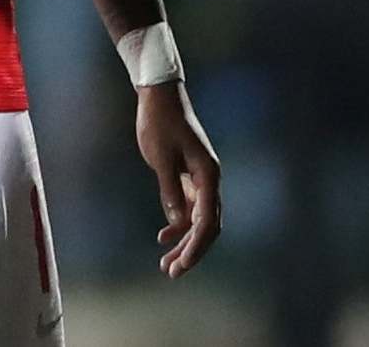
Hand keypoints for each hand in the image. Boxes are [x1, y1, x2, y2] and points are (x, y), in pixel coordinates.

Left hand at [135, 82, 221, 278]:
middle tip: (171, 272)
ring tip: (166, 264)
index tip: (181, 265)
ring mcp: (200, 178)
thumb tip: (177, 222)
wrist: (159, 96)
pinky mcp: (188, 175)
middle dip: (191, 251)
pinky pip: (189, 208)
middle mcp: (209, 179)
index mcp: (208, 174)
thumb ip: (170, 190)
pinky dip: (178, 225)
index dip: (196, 247)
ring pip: (198, 219)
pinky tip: (163, 237)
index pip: (207, 221)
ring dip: (184, 242)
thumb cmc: (160, 122)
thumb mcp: (161, 158)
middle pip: (207, 225)